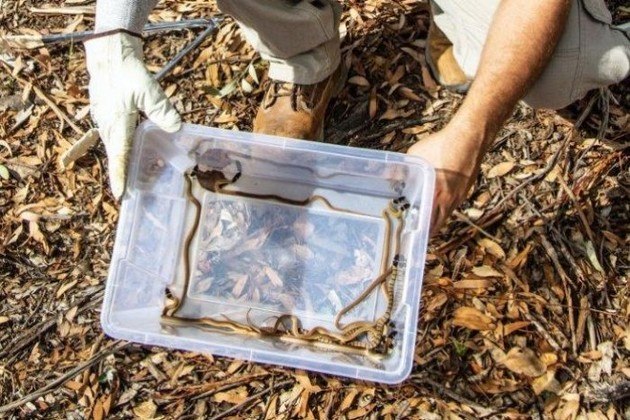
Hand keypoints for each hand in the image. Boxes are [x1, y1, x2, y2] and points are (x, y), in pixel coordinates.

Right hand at [85, 33, 180, 198]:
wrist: (109, 54)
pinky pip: (113, 137)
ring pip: (113, 147)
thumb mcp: (148, 89)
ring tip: (132, 178)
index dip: (120, 176)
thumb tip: (177, 128)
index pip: (119, 156)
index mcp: (117, 122)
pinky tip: (133, 151)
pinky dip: (121, 148)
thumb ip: (162, 110)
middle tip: (129, 194)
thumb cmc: (127, 71)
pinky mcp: (106, 114)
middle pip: (115, 155)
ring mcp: (104, 120)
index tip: (121, 194)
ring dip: (121, 162)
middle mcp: (107, 125)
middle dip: (121, 175)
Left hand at [407, 124, 485, 235]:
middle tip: (416, 234)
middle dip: (427, 230)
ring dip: (435, 219)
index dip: (419, 233)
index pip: (428, 223)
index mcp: (436, 195)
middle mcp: (450, 199)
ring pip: (446, 214)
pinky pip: (453, 204)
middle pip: (438, 224)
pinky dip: (443, 207)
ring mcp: (460, 195)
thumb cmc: (442, 145)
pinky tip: (436, 202)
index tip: (411, 238)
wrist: (470, 136)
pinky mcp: (466, 188)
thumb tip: (390, 175)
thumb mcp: (416, 156)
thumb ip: (404, 169)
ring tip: (424, 222)